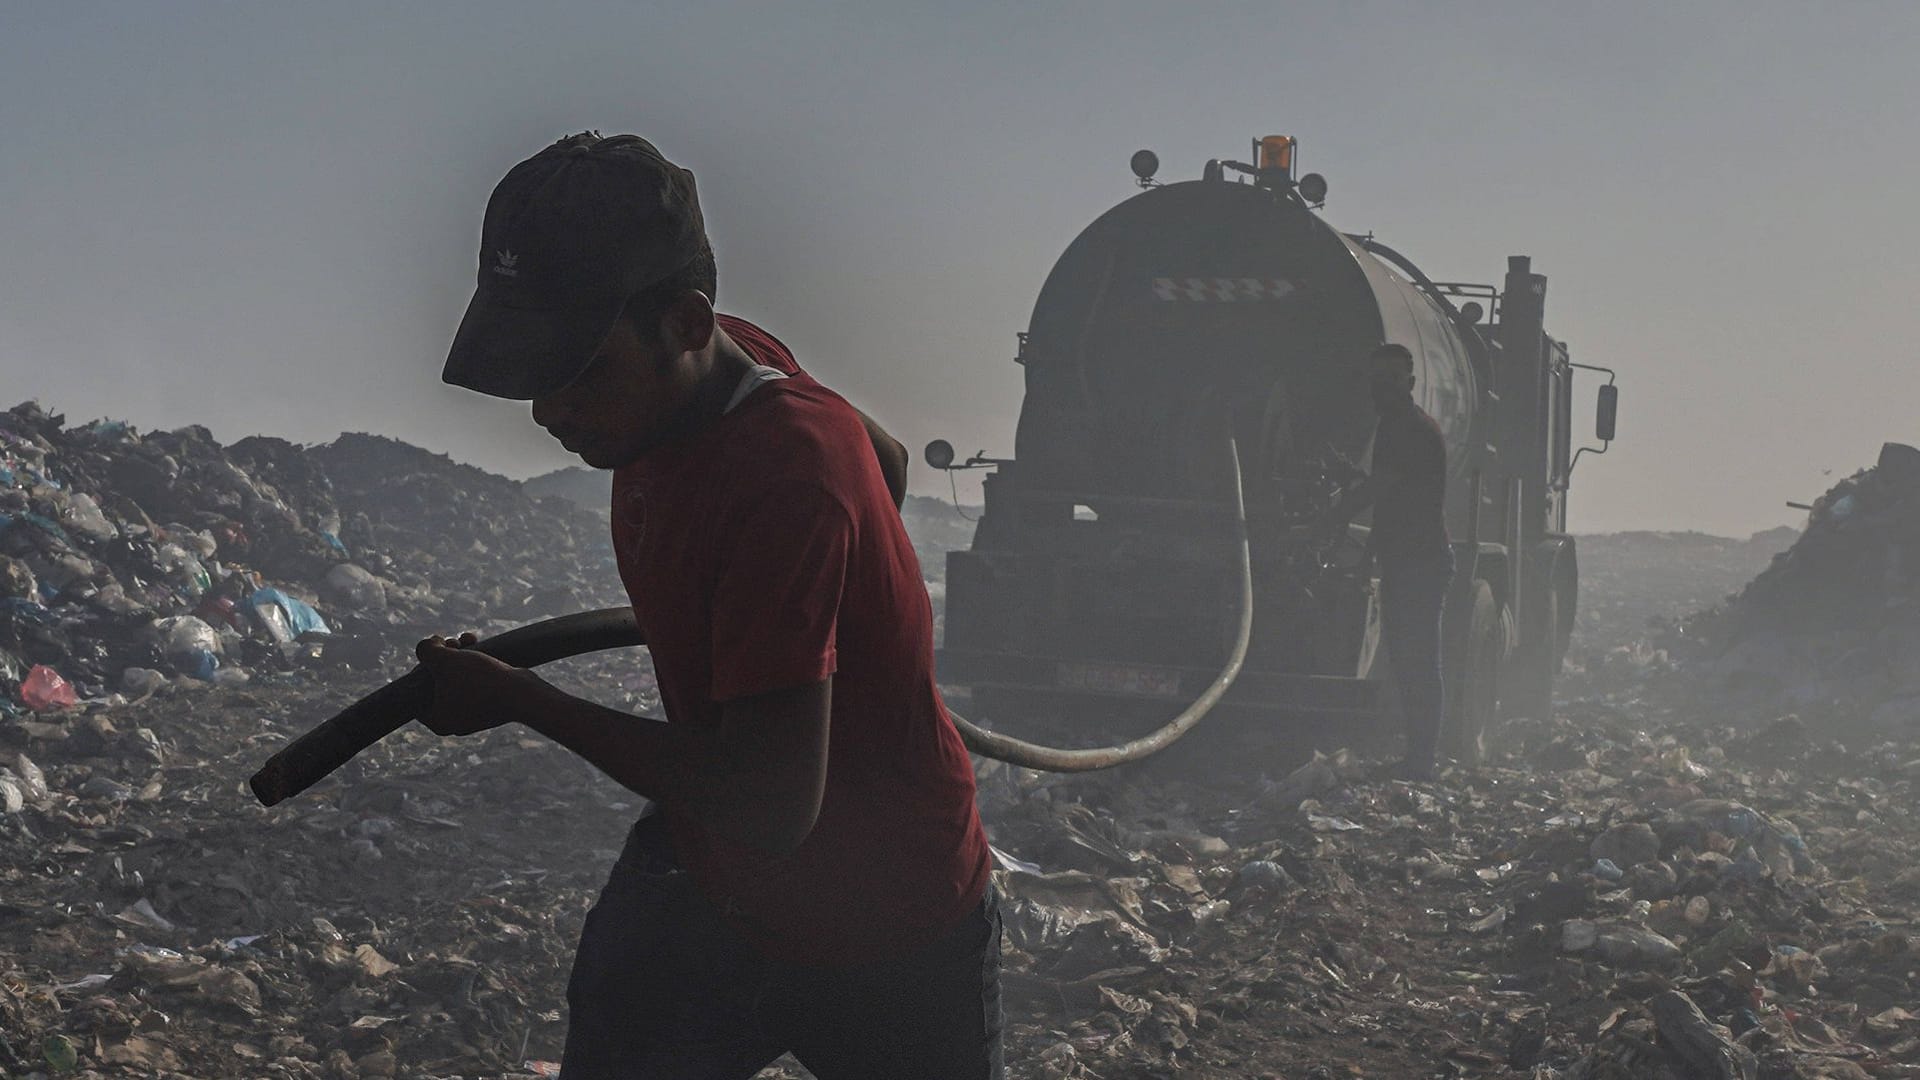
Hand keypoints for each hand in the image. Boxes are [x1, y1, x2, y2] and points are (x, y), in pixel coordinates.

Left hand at [414, 632, 547, 736]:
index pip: (416, 691)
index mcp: (437, 721)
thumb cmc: (480, 680)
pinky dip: (474, 664)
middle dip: (444, 657)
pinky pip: (475, 682)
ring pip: (457, 679)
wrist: (524, 693)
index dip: (421, 665)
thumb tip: (427, 646)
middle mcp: (454, 722)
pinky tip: (478, 644)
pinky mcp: (491, 705)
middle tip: (451, 642)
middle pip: (437, 682)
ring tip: (466, 638)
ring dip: (459, 655)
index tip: (434, 652)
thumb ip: (426, 651)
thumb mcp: (445, 660)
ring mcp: (473, 714)